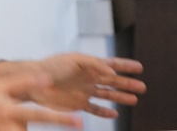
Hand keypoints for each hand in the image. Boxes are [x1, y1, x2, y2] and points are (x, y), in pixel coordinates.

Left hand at [0, 54, 145, 118]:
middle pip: (112, 81)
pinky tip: (114, 114)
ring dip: (120, 97)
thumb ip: (93, 64)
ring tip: (134, 100)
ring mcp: (84, 91)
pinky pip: (95, 108)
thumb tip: (112, 71)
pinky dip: (105, 112)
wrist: (33, 82)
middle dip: (127, 84)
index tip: (139, 68)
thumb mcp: (74, 61)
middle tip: (143, 87)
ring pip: (107, 95)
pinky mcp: (77, 103)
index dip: (125, 66)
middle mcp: (88, 78)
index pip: (111, 64)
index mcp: (88, 65)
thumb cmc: (51, 67)